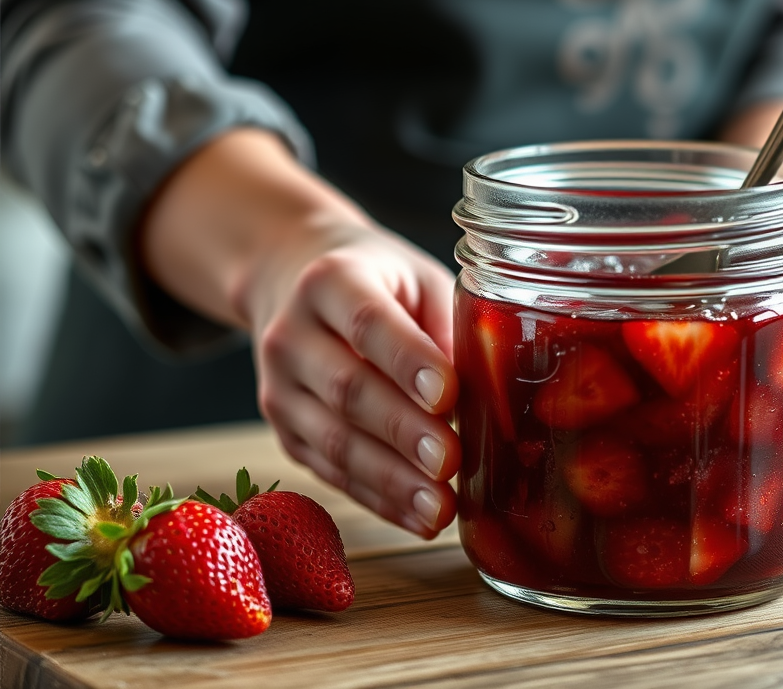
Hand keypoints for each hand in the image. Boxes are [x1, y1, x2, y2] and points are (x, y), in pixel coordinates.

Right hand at [140, 129, 460, 537]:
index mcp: (330, 280)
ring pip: (334, 440)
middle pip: (348, 389)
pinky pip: (330, 472)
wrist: (292, 284)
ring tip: (440, 508)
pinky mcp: (283, 431)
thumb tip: (491, 392)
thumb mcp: (416, 279)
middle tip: (450, 461)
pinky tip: (416, 515)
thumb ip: (447, 325)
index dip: (408, 361)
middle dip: (403, 431)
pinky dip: (377, 499)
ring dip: (391, 480)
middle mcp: (292, 334)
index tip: (448, 394)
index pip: (368, 323)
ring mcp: (279, 388)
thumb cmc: (378, 281)